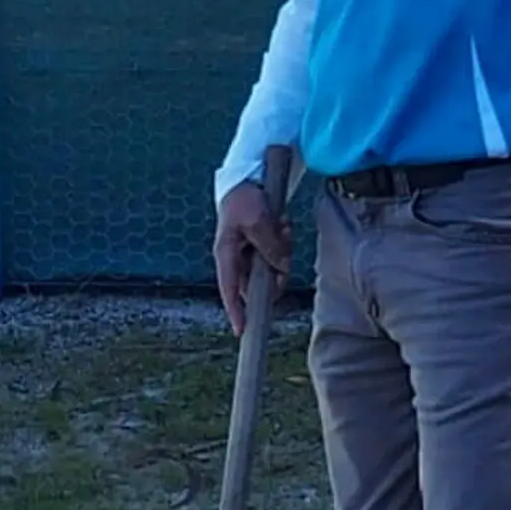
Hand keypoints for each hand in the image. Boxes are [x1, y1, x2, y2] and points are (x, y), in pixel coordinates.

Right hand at [214, 178, 290, 334]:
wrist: (248, 178)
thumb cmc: (245, 199)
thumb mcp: (257, 220)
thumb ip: (268, 246)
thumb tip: (279, 269)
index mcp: (226, 254)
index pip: (229, 289)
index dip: (236, 312)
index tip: (242, 331)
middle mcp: (237, 259)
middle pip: (260, 282)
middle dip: (277, 267)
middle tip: (284, 237)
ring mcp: (250, 254)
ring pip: (273, 268)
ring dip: (283, 250)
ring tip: (283, 225)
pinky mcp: (261, 246)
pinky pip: (278, 255)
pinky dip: (284, 242)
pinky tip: (283, 223)